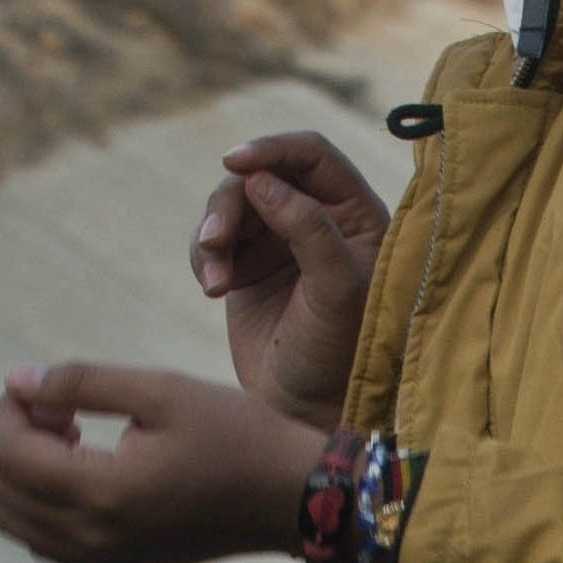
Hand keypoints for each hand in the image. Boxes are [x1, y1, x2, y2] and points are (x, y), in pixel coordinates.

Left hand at [0, 360, 336, 562]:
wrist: (292, 499)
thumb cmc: (236, 435)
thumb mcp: (161, 390)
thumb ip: (81, 382)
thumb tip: (15, 380)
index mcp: (102, 491)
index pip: (9, 454)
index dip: (10, 409)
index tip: (45, 385)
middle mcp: (92, 536)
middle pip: (0, 488)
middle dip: (14, 438)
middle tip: (63, 408)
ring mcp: (102, 558)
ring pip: (13, 521)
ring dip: (24, 473)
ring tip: (72, 440)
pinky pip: (43, 542)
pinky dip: (41, 504)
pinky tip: (85, 471)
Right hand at [193, 132, 391, 418]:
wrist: (304, 413)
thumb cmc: (338, 356)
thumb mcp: (337, 291)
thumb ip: (309, 228)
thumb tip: (261, 180)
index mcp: (357, 216)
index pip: (314, 156)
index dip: (273, 149)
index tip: (235, 162)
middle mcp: (319, 220)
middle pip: (262, 175)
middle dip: (232, 203)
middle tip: (215, 241)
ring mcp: (280, 241)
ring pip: (231, 204)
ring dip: (213, 233)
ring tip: (215, 281)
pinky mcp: (246, 266)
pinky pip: (211, 238)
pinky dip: (204, 255)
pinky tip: (213, 288)